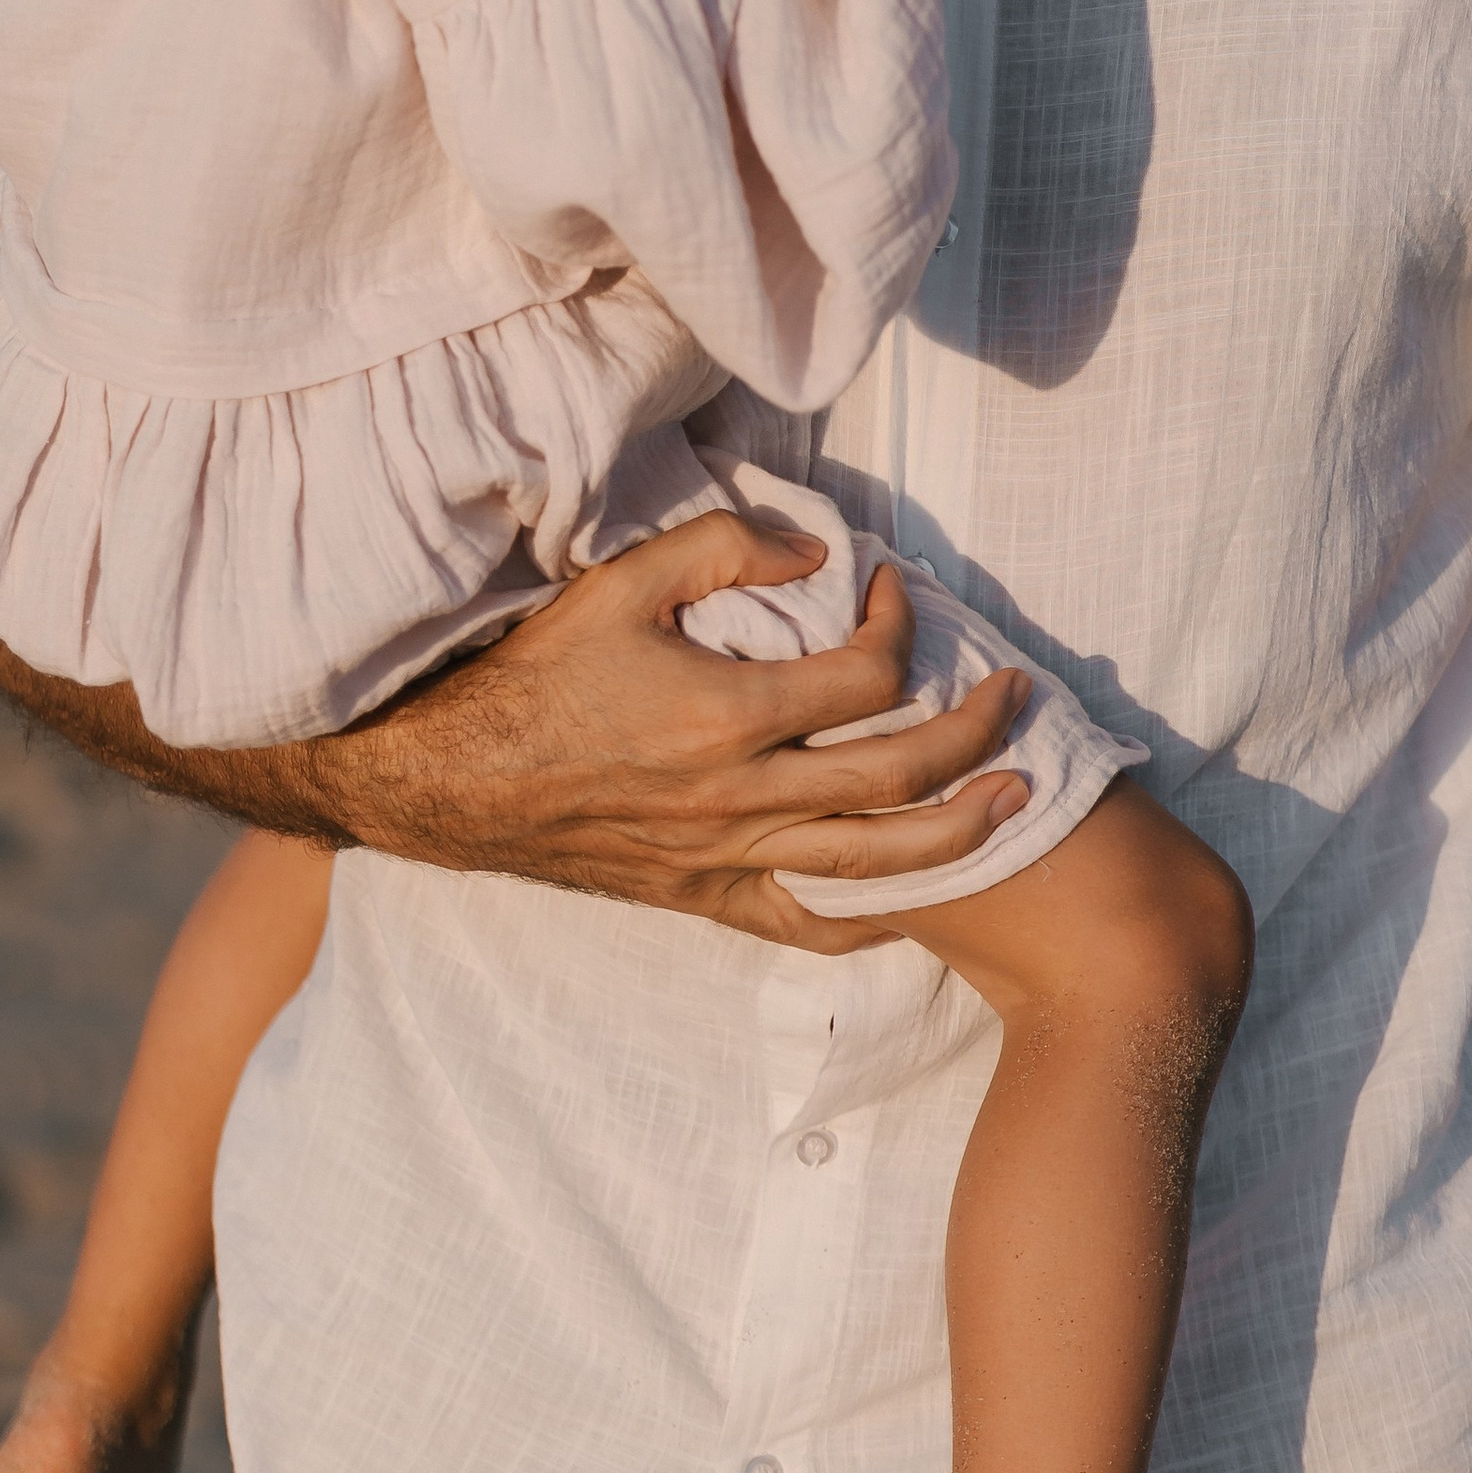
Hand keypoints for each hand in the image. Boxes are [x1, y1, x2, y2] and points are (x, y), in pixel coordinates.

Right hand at [359, 511, 1033, 918]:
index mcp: (726, 712)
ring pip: (878, 862)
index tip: (894, 588)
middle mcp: (740, 795)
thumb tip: (817, 551)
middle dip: (977, 728)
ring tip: (1018, 796)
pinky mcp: (707, 898)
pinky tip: (918, 896)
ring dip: (963, 829)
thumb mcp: (618, 581)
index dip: (900, 622)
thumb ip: (722, 548)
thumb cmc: (536, 677)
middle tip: (1015, 690)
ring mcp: (728, 857)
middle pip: (901, 772)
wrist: (453, 783)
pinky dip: (876, 917)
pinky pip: (810, 925)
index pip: (865, 675)